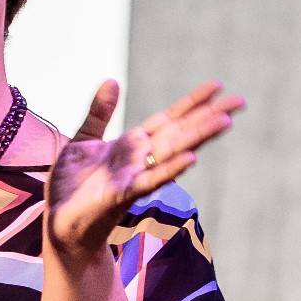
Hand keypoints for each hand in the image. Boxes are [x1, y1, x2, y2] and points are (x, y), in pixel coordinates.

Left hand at [45, 79, 243, 258]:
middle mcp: (140, 159)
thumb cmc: (73, 185)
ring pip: (172, 153)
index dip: (191, 103)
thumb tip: (112, 81)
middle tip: (240, 101)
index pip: (168, 119)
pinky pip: (150, 181)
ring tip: (224, 121)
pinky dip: (170, 170)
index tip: (217, 86)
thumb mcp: (83, 140)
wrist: (60, 220)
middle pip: (179, 133)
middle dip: (208, 117)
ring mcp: (135, 177)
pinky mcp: (122, 195)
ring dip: (197, 138)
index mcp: (132, 144)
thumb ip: (100, 113)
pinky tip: (190, 160)